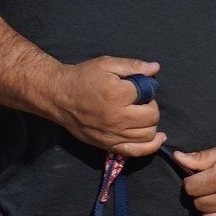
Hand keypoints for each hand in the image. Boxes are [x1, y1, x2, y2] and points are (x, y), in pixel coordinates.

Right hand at [44, 56, 163, 156]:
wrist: (58, 96)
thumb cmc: (82, 77)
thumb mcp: (106, 64)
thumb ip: (132, 66)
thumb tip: (155, 68)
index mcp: (116, 94)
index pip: (148, 96)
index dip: (147, 91)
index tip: (138, 89)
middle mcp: (116, 117)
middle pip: (152, 117)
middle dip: (151, 107)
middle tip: (140, 103)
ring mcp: (113, 134)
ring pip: (148, 134)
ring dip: (150, 124)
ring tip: (141, 116)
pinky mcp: (109, 145)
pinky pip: (137, 151)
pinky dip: (151, 146)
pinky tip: (157, 137)